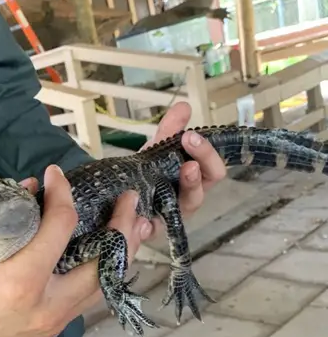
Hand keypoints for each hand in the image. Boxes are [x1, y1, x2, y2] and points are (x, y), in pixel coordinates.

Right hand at [0, 166, 152, 336]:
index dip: (62, 194)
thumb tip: (30, 188)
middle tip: (132, 200)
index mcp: (20, 282)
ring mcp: (52, 323)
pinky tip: (107, 255)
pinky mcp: (49, 330)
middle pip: (104, 264)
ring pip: (103, 286)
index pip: (60, 227)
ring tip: (137, 226)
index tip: (56, 174)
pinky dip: (102, 273)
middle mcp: (47, 306)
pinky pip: (87, 298)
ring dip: (122, 254)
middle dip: (123, 228)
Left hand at [142, 102, 226, 237]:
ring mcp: (172, 217)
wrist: (122, 195)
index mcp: (195, 181)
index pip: (213, 171)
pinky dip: (149, 224)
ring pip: (187, 207)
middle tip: (188, 140)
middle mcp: (188, 200)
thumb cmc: (149, 175)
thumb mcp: (157, 151)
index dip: (207, 153)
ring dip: (189, 186)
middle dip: (202, 161)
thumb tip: (184, 105)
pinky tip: (144, 217)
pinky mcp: (151, 230)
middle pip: (204, 187)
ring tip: (184, 169)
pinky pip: (153, 229)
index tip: (191, 134)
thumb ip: (170, 130)